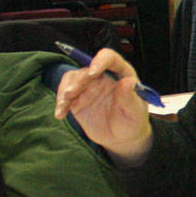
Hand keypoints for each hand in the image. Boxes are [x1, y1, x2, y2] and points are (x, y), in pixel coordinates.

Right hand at [53, 48, 153, 163]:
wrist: (121, 137)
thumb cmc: (132, 121)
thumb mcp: (135, 112)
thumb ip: (130, 98)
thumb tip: (128, 82)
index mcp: (121, 74)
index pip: (110, 59)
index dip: (101, 61)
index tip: (94, 72)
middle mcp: (102, 76)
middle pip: (86, 70)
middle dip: (78, 80)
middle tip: (72, 93)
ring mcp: (88, 86)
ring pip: (71, 79)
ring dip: (65, 89)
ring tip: (64, 104)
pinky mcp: (77, 98)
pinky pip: (64, 95)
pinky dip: (60, 103)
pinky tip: (60, 114)